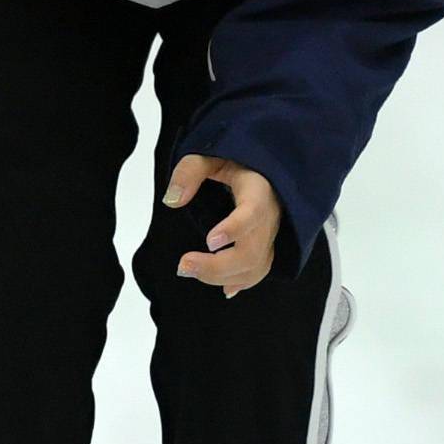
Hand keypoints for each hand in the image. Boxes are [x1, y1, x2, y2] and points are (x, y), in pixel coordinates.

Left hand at [164, 155, 278, 296]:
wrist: (266, 168)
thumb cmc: (237, 159)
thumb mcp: (211, 154)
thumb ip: (190, 172)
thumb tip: (172, 200)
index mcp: (259, 189)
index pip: (253, 212)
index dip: (234, 229)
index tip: (209, 241)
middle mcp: (270, 216)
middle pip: (252, 251)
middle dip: (217, 265)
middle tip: (183, 265)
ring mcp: (272, 234)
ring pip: (255, 266)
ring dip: (222, 277)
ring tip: (190, 270)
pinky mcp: (269, 245)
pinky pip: (261, 270)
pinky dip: (242, 282)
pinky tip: (225, 290)